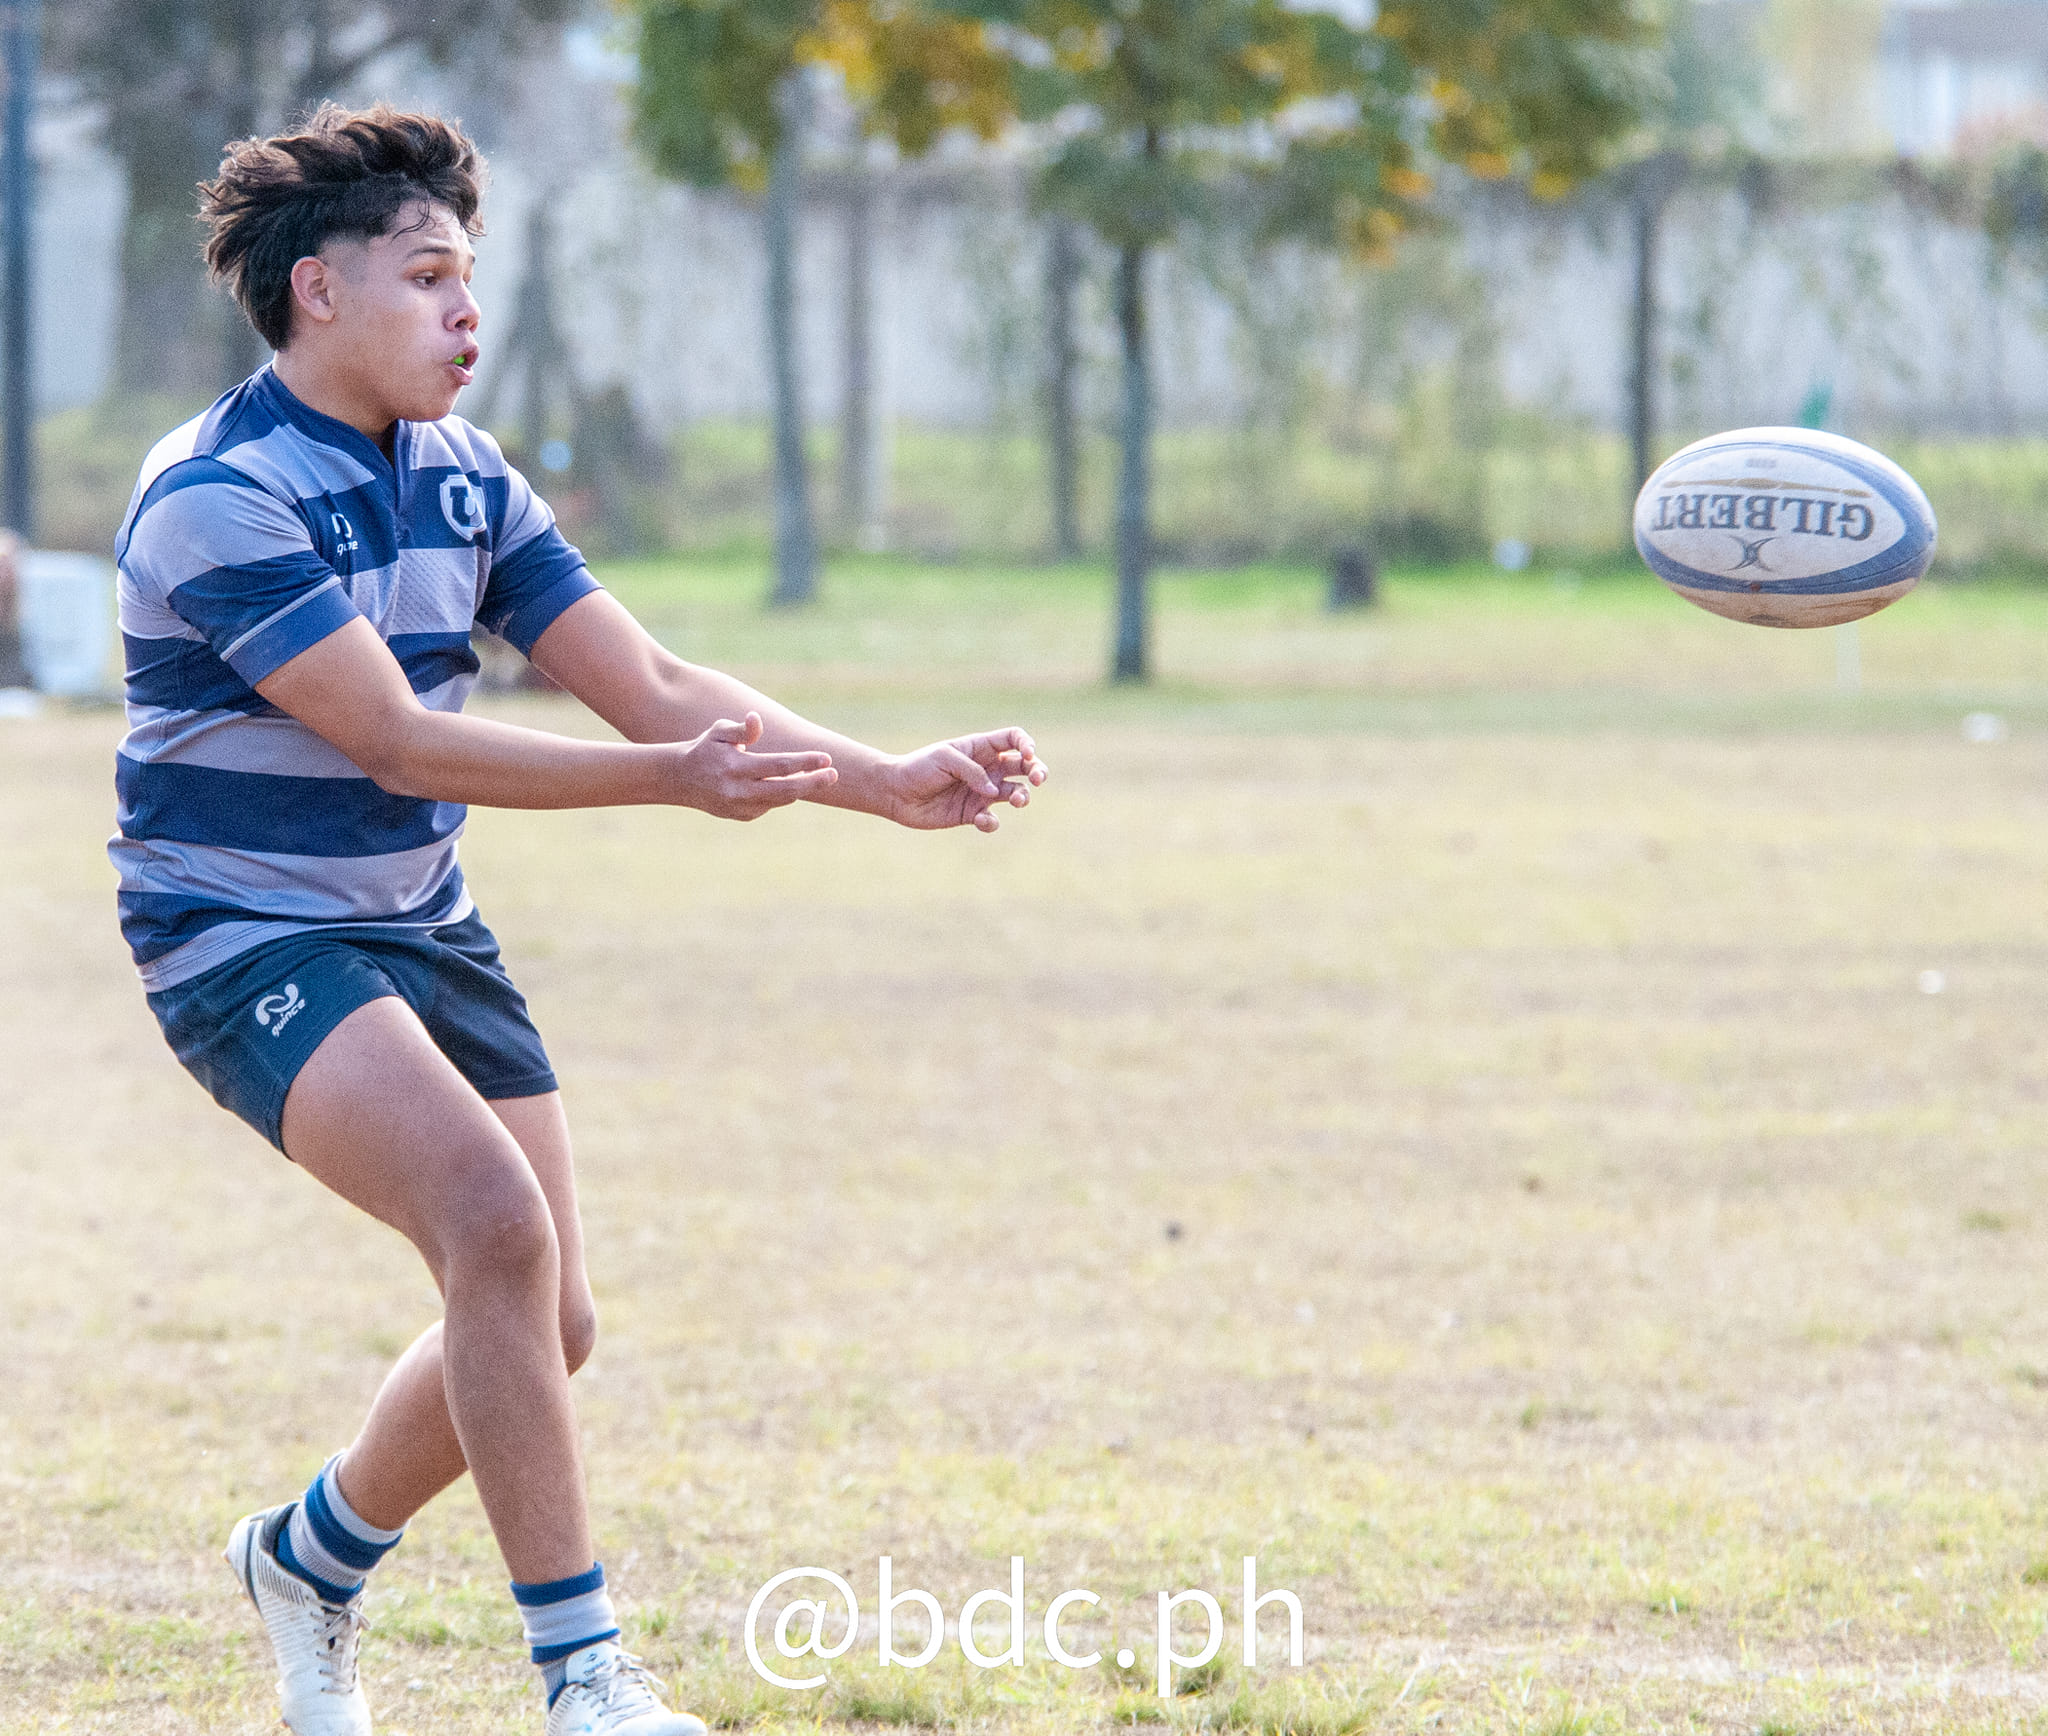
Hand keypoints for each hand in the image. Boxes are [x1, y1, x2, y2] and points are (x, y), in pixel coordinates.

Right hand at [670, 712, 837, 820]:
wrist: (681, 780)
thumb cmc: (706, 749)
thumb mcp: (719, 732)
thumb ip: (742, 729)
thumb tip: (757, 719)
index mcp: (735, 767)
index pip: (778, 765)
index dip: (805, 762)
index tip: (827, 758)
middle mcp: (738, 791)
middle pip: (786, 790)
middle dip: (813, 782)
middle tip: (834, 775)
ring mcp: (740, 807)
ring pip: (781, 800)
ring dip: (801, 788)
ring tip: (816, 776)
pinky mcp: (742, 817)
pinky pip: (770, 805)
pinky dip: (781, 794)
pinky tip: (783, 783)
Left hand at [886, 729, 1048, 833]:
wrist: (896, 793)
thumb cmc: (918, 768)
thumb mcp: (944, 759)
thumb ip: (972, 771)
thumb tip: (993, 790)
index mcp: (981, 748)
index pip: (1014, 739)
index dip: (1027, 744)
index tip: (1028, 754)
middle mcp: (987, 769)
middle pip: (1024, 767)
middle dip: (1038, 771)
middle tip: (1038, 779)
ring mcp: (981, 792)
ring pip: (1015, 793)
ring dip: (1022, 796)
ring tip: (1016, 800)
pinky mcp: (972, 814)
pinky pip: (991, 819)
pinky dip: (991, 821)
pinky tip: (980, 820)